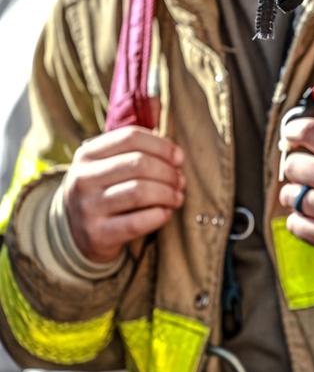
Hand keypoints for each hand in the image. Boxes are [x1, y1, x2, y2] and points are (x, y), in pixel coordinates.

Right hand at [63, 127, 185, 264]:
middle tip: (180, 180)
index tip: (179, 157)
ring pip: (140, 192)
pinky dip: (159, 215)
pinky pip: (138, 222)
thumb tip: (174, 145)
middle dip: (168, 172)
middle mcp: (83, 178)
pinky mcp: (97, 234)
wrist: (76, 234)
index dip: (162, 145)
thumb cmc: (104, 190)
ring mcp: (87, 207)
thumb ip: (136, 148)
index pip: (130, 137)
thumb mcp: (108, 164)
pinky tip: (165, 213)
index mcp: (87, 154)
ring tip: (177, 196)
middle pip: (139, 164)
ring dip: (168, 193)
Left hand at [278, 117, 313, 262]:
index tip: (291, 136)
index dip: (294, 131)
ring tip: (313, 198)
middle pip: (293, 165)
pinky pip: (294, 224)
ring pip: (289, 195)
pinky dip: (301, 221)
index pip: (308, 131)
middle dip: (298, 167)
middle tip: (309, 173)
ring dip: (297, 195)